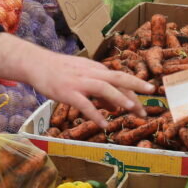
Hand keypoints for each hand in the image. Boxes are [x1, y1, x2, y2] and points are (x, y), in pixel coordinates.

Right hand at [27, 52, 151, 127]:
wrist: (36, 64)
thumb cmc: (60, 71)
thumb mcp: (83, 75)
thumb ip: (99, 89)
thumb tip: (115, 105)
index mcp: (96, 69)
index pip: (120, 79)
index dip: (135, 89)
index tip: (147, 100)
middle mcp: (91, 73)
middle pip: (118, 77)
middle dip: (136, 86)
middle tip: (151, 95)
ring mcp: (79, 82)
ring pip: (104, 87)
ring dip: (119, 97)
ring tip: (131, 109)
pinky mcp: (68, 92)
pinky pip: (84, 104)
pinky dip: (95, 114)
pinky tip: (104, 124)